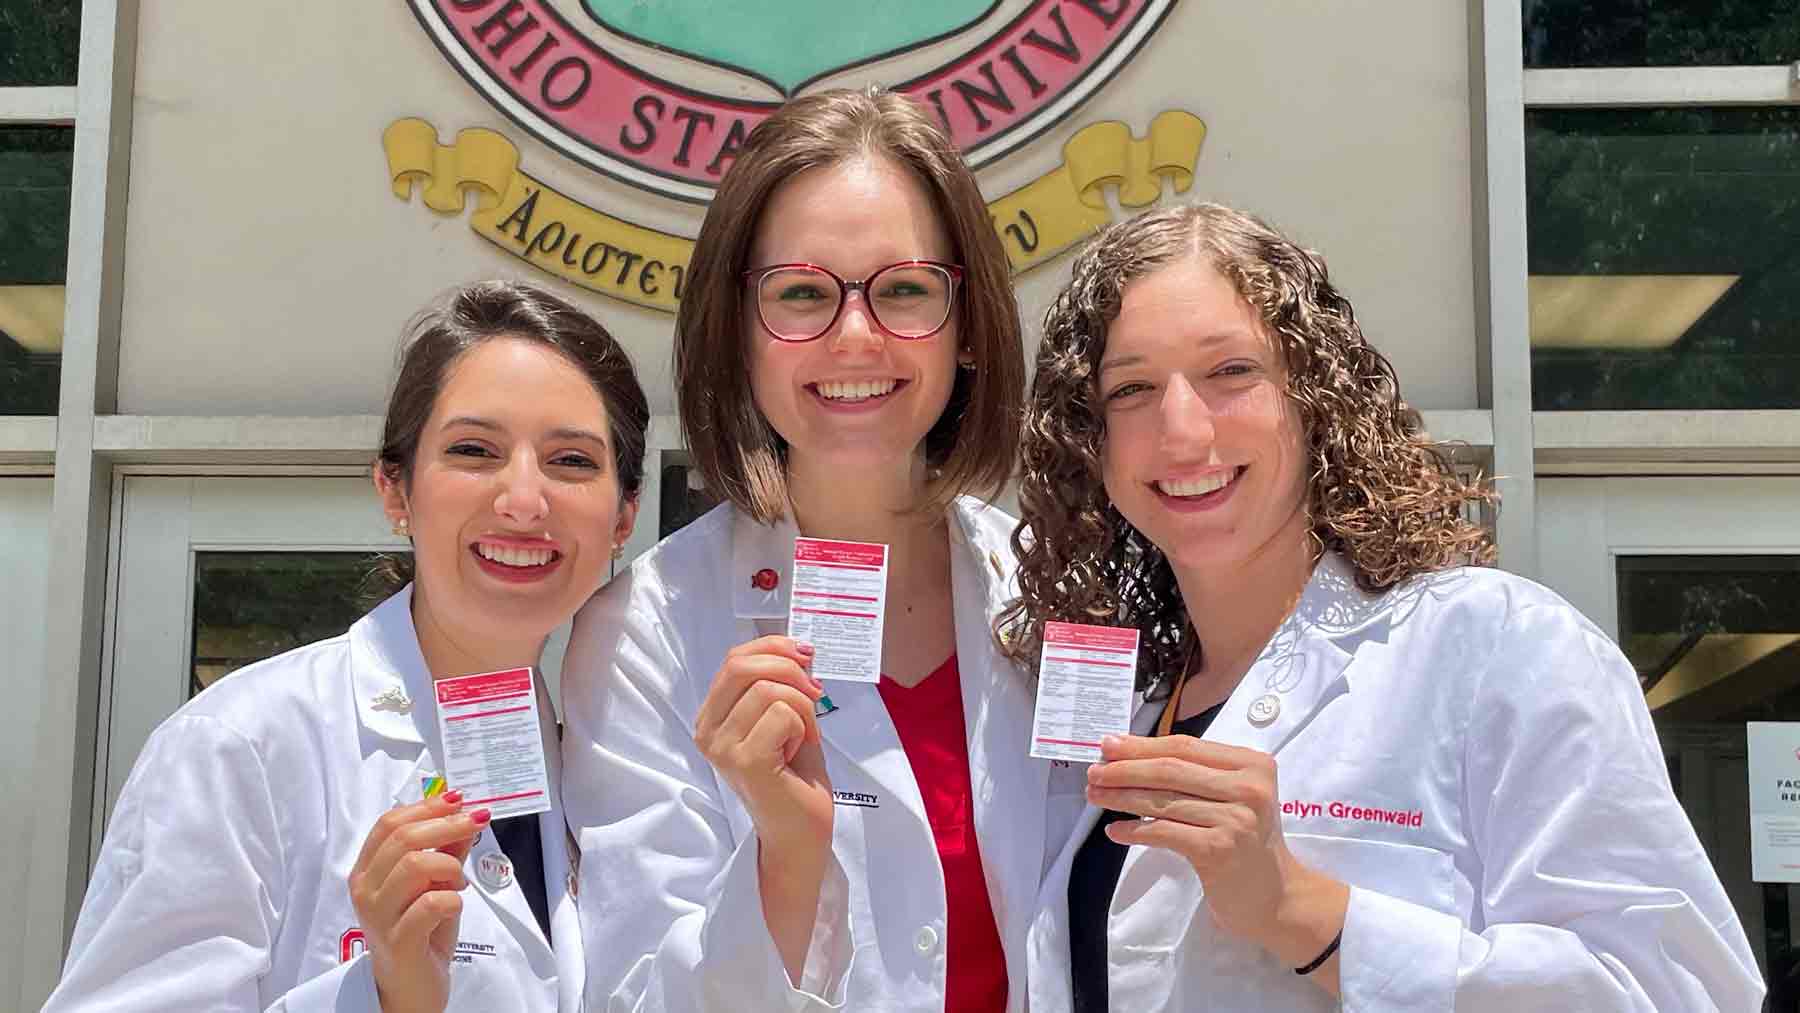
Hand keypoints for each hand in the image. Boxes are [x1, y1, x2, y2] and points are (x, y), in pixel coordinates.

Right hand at [347, 791, 489, 1012]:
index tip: (458, 800)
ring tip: (459, 880)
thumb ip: (445, 851)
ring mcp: (379, 916)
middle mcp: (365, 891)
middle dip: (447, 824)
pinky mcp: (399, 940)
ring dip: (449, 865)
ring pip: (416, 865)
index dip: (426, 807)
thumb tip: (463, 814)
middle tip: (476, 822)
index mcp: (367, 871)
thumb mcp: (434, 884)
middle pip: (404, 838)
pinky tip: (455, 903)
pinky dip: (453, 897)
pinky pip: (431, 902)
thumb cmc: (421, 932)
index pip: (388, 824)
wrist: (411, 989)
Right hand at [693, 636, 833, 856]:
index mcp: (712, 717)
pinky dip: (802, 726)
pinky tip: (796, 751)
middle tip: (815, 691)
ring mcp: (722, 748)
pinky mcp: (745, 761)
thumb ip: (778, 683)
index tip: (807, 657)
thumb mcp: (784, 716)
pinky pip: (782, 713)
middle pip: (742, 665)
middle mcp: (707, 732)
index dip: (775, 647)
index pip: (735, 658)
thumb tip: (797, 647)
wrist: (800, 832)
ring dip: (802, 706)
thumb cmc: (795, 776)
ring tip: (802, 736)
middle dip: (789, 668)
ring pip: (769, 689)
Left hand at [1087, 735, 1346, 972]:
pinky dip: (1134, 830)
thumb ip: (1197, 774)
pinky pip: (1164, 833)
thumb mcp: (1232, 797)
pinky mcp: (1219, 849)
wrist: (1275, 897)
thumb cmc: (1247, 842)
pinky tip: (1115, 830)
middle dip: (1125, 769)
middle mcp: (1248, 787)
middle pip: (1170, 770)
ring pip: (1163, 801)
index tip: (1108, 744)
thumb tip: (1131, 756)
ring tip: (1095, 795)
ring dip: (1122, 797)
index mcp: (1252, 764)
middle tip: (1094, 771)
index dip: (1142, 745)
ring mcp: (1236, 819)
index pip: (1185, 747)